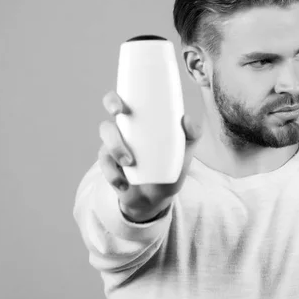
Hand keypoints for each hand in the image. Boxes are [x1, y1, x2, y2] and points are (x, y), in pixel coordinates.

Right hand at [98, 91, 199, 221]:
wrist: (159, 196)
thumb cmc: (170, 165)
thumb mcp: (185, 150)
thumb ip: (192, 134)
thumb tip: (187, 119)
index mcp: (138, 123)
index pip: (122, 105)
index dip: (113, 101)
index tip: (118, 108)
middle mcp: (123, 134)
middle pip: (107, 123)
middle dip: (109, 126)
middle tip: (118, 126)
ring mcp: (113, 151)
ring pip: (105, 143)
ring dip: (115, 150)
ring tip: (130, 163)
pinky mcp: (109, 168)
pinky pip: (105, 167)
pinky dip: (113, 175)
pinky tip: (124, 183)